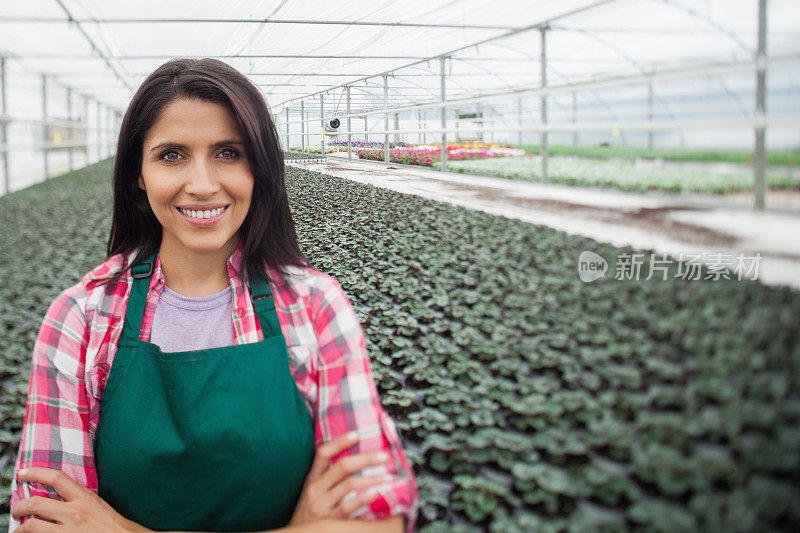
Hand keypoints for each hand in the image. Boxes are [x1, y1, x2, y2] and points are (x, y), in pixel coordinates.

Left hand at [12, 467, 150, 531]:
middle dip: (19, 507)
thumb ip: (78, 499)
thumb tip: (55, 495)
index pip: (57, 478)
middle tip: (17, 510)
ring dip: (20, 528)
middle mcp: (75, 513)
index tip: (23, 472)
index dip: (36, 472)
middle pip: (36, 503)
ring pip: (31, 525)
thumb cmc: (111, 524)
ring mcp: (68, 531)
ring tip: (20, 528)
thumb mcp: (96, 504)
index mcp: (84, 498)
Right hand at [288, 432, 394, 525]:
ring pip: (350, 484)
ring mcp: (322, 504)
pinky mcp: (329, 520)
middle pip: (343, 466)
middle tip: (384, 456)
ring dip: (373, 478)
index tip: (356, 434)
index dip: (339, 442)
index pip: (323, 453)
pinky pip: (349, 506)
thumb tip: (353, 460)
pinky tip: (377, 492)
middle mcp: (315, 489)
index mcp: (312, 478)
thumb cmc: (308, 513)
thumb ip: (326, 477)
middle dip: (366, 459)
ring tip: (388, 477)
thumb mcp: (312, 491)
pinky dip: (364, 498)